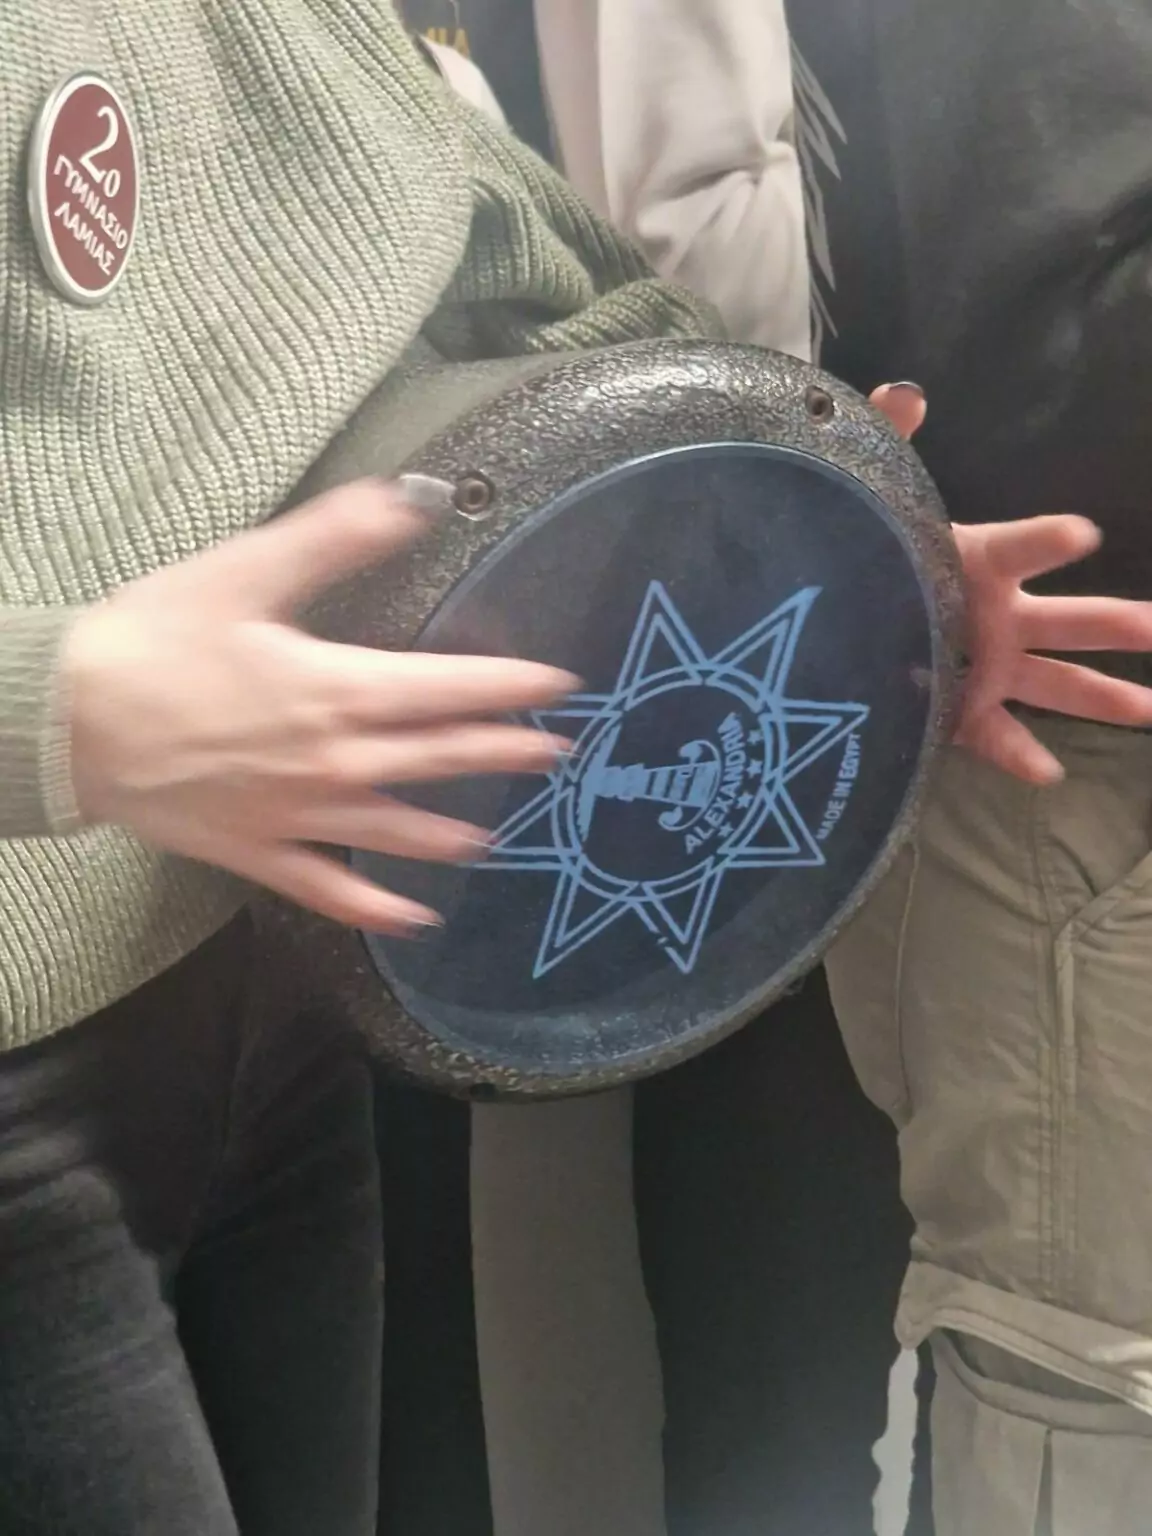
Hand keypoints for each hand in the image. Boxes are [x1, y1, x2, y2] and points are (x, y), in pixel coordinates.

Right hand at [64, 480, 576, 932]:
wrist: (67, 720)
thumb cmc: (154, 637)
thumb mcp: (248, 570)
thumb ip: (338, 535)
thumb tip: (418, 498)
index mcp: (336, 690)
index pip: (447, 690)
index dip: (508, 687)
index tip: (560, 686)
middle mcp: (334, 761)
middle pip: (438, 758)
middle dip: (503, 753)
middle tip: (557, 754)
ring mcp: (299, 815)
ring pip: (397, 830)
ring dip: (452, 832)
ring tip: (498, 837)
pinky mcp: (259, 851)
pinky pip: (328, 890)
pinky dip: (374, 907)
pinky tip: (413, 921)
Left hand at [870, 384, 1151, 781]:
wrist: (831, 621)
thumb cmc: (871, 554)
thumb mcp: (881, 501)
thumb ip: (890, 445)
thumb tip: (901, 393)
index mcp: (982, 563)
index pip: (1023, 546)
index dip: (1047, 540)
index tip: (1081, 533)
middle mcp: (998, 617)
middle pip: (1075, 620)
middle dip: (1124, 623)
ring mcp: (987, 669)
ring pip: (1059, 685)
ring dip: (1106, 697)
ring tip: (1151, 710)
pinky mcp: (961, 714)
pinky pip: (998, 738)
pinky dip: (1022, 756)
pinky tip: (1050, 773)